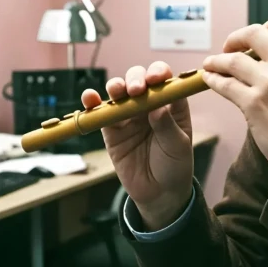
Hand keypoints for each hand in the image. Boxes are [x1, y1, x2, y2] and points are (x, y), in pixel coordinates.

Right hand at [81, 62, 192, 229]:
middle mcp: (149, 104)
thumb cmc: (174, 166)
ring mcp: (129, 116)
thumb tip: (157, 107)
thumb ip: (167, 126)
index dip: (158, 73)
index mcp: (171, 104)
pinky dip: (93, 103)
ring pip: (119, 92)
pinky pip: (101, 113)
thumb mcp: (177, 146)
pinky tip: (90, 98)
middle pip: (139, 80)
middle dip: (135, 79)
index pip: (164, 80)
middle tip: (136, 90)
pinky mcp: (112, 130)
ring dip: (116, 86)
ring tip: (117, 91)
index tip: (155, 78)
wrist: (158, 193)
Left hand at [202, 14, 267, 175]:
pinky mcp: (253, 104)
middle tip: (229, 46)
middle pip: (254, 33)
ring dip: (217, 60)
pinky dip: (213, 79)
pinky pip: (225, 84)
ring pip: (233, 59)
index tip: (258, 38)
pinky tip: (210, 79)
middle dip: (236, 37)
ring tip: (210, 64)